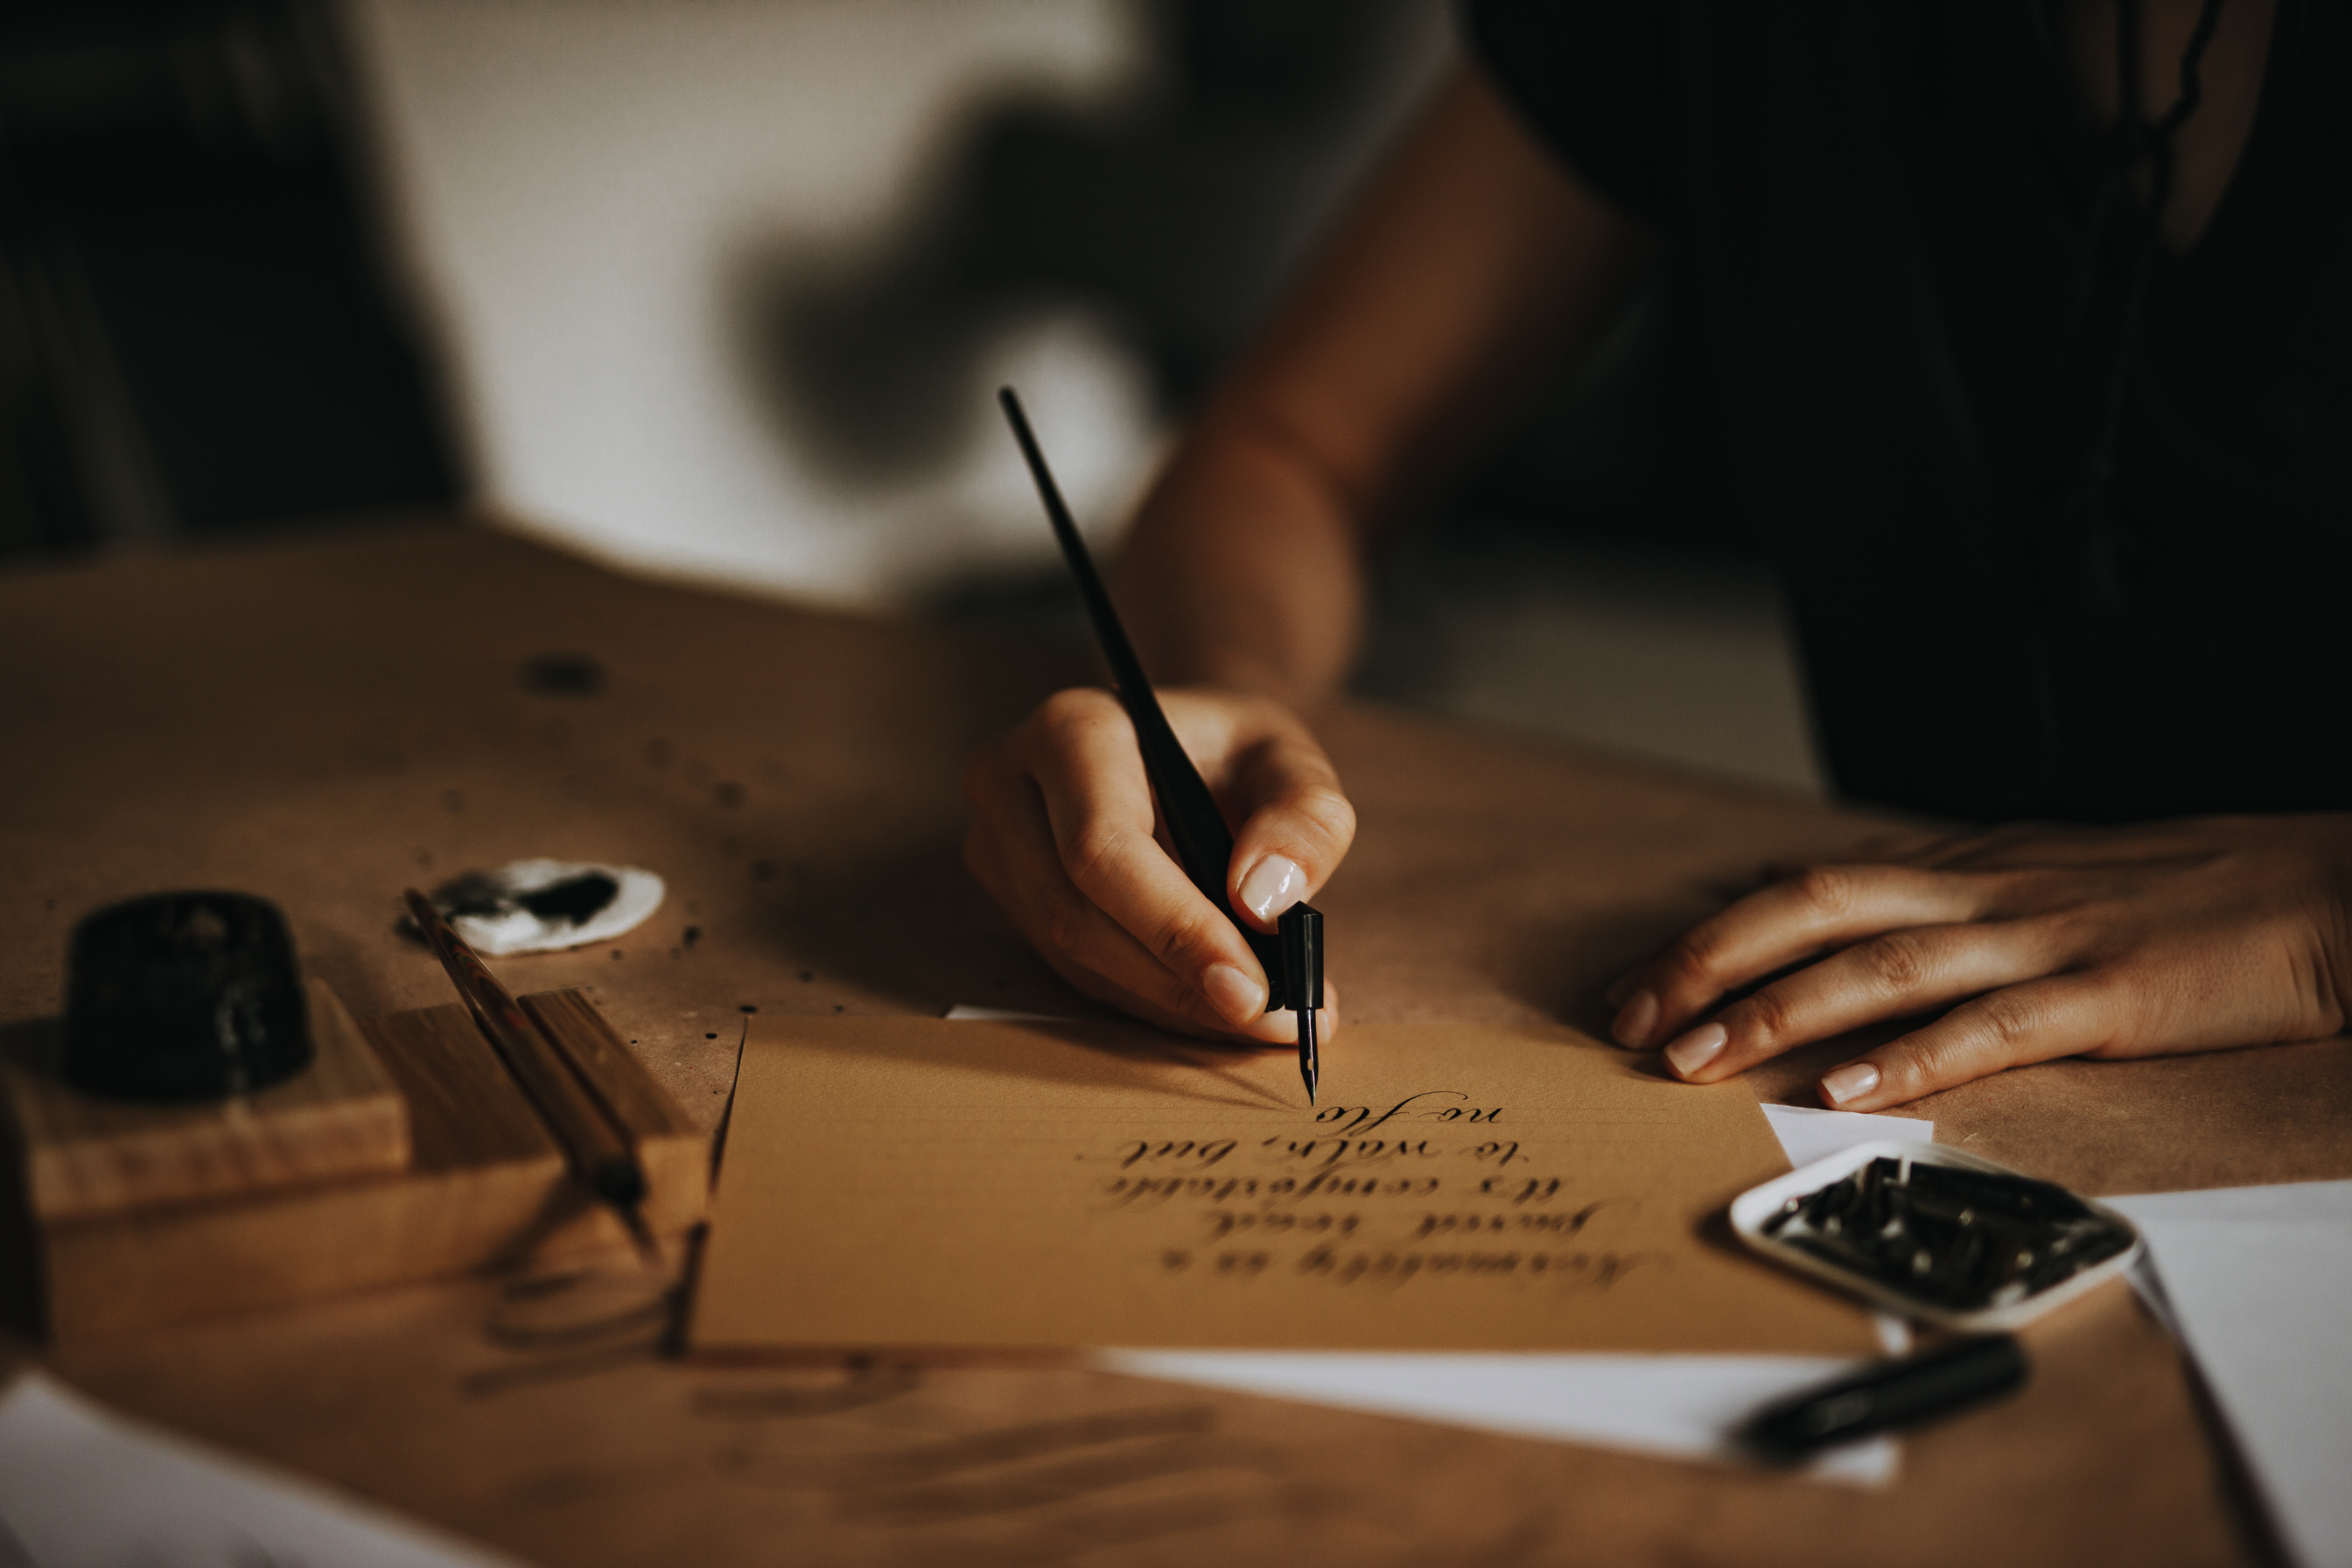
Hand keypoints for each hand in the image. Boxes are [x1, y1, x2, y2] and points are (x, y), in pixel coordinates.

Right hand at [962, 685, 1353, 1043]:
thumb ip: (1303, 820)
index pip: (1104, 848)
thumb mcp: (1292, 760)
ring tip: (1262, 1018)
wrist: (1186, 752)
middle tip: (1271, 1019)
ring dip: (1169, 1000)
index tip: (1251, 987)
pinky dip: (1152, 998)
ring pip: (1073, 954)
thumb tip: (1265, 903)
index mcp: (1072, 730)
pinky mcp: (1010, 897)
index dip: (1174, 927)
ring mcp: (998, 845)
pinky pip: (1076, 969)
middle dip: (1177, 980)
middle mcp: (1011, 784)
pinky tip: (1214, 1005)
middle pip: (1075, 913)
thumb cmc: (1234, 751)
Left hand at [1606, 815, 2351, 1108]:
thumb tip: (1823, 911)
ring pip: (1882, 965)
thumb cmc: (2182, 894)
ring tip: (1698, 1056)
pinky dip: (1913, 1058)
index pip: (1806, 887)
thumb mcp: (2038, 878)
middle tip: (1631, 1020)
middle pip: (1814, 908)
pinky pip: (1992, 1027)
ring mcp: (2044, 940)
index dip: (1710, 933)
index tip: (1634, 981)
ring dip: (1779, 1012)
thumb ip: (1938, 898)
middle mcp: (1985, 891)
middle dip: (1709, 962)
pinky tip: (1849, 1089)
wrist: (2325, 890)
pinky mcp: (2106, 996)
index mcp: (1966, 865)